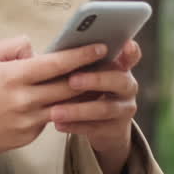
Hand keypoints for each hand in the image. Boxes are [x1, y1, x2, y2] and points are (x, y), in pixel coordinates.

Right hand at [0, 36, 107, 172]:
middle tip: (108, 62)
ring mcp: (28, 121)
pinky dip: (63, 107)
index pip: (56, 64)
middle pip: (69, 86)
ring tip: (97, 79)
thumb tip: (36, 48)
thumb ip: (13, 46)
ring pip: (66, 105)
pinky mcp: (29, 135)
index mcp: (13, 77)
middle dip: (91, 73)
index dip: (81, 55)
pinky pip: (52, 118)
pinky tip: (73, 98)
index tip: (100, 46)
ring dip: (83, 93)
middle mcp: (24, 101)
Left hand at [50, 40, 141, 173]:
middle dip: (96, 80)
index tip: (126, 45)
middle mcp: (127, 86)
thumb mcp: (86, 72)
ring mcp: (124, 109)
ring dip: (78, 110)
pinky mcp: (115, 129)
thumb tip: (41, 47)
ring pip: (104, 109)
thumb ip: (77, 60)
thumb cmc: (85, 87)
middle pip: (119, 81)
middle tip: (72, 80)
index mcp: (121, 67)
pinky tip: (58, 124)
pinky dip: (74, 126)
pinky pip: (95, 128)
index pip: (132, 56)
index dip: (132, 51)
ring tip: (55, 112)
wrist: (100, 124)